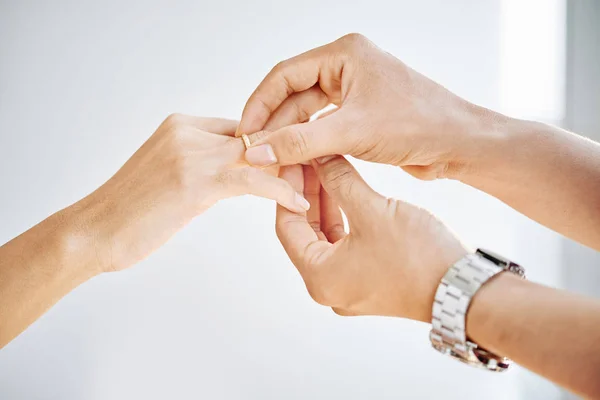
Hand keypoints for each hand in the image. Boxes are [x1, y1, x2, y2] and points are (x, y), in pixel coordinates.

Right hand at [73, 114, 309, 272]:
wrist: (93, 231)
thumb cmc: (130, 211)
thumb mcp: (168, 174)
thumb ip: (201, 164)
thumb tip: (236, 171)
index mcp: (180, 125)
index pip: (240, 127)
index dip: (269, 145)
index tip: (293, 162)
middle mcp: (187, 131)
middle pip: (253, 135)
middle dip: (285, 154)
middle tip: (314, 170)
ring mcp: (190, 153)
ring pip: (257, 153)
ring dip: (289, 170)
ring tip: (313, 186)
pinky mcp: (195, 181)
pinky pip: (251, 179)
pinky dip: (279, 189)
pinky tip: (297, 202)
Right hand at [237, 33, 503, 180]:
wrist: (459, 145)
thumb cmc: (418, 124)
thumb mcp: (351, 132)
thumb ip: (299, 142)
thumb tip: (256, 151)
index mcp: (344, 55)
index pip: (285, 75)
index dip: (260, 104)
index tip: (244, 132)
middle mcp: (347, 68)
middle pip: (294, 94)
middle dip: (274, 124)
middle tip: (254, 152)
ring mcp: (354, 91)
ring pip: (307, 113)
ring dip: (290, 136)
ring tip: (270, 160)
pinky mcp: (361, 114)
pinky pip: (323, 127)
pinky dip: (308, 143)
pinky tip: (294, 160)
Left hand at [276, 156, 467, 321]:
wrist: (463, 290)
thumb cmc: (418, 256)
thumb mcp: (372, 210)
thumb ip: (340, 180)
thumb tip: (320, 157)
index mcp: (319, 276)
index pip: (287, 226)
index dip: (287, 189)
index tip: (290, 160)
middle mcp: (328, 286)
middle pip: (306, 232)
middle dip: (307, 194)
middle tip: (308, 160)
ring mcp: (349, 286)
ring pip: (326, 237)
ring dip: (326, 204)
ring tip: (326, 168)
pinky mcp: (369, 281)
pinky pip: (346, 245)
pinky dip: (344, 218)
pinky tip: (347, 190)